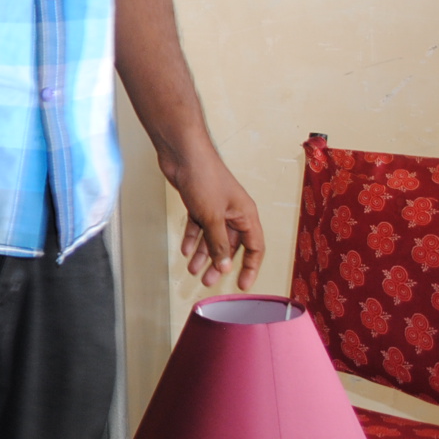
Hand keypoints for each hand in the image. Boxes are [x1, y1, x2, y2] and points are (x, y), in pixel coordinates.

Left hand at [166, 149, 264, 289]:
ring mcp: (216, 207)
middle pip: (230, 245)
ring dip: (203, 254)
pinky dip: (193, 238)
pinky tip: (186, 250)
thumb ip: (218, 243)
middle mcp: (233, 212)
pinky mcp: (199, 203)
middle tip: (208, 280)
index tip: (242, 284)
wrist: (183, 154)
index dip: (251, 267)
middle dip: (219, 263)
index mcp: (246, 215)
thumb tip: (225, 267)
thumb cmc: (204, 178)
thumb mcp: (212, 217)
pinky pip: (199, 226)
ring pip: (212, 237)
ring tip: (193, 270)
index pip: (255, 247)